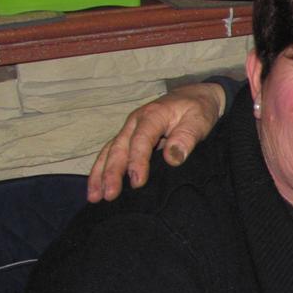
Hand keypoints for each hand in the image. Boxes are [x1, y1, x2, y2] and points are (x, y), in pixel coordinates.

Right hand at [87, 83, 224, 202]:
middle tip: (109, 195)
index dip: (137, 162)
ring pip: (109, 151)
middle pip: (119, 148)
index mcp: (152, 116)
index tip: (137, 183)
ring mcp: (130, 130)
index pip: (141, 140)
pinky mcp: (129, 138)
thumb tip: (173, 158)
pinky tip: (97, 186)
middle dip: (111, 172)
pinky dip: (102, 169)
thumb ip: (186, 138)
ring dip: (100, 174)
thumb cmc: (198, 109)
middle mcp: (135, 122)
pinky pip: (111, 153)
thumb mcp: (199, 120)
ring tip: (94, 196)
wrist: (194, 96)